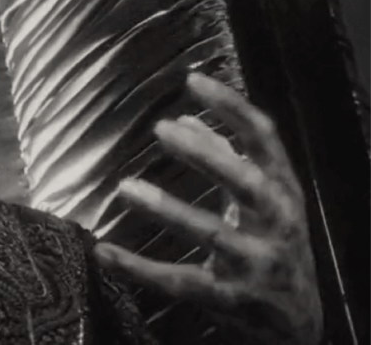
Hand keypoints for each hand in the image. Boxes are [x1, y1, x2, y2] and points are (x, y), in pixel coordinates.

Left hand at [94, 73, 321, 344]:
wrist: (296, 323)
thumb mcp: (261, 199)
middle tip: (162, 130)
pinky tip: (104, 252)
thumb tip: (186, 118)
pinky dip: (139, 268)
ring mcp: (257, 264)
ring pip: (212, 234)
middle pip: (247, 183)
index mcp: (283, 191)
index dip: (231, 107)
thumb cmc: (271, 244)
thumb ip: (227, 157)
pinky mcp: (231, 299)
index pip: (264, 139)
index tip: (193, 80)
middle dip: (207, 155)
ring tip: (126, 187)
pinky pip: (179, 281)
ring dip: (168, 210)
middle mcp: (278, 224)